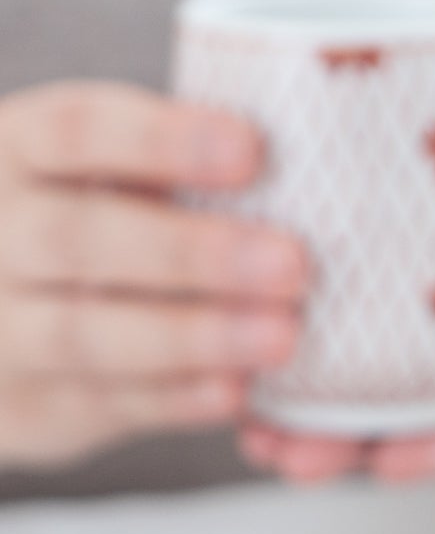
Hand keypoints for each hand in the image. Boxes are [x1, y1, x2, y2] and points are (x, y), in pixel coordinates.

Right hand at [0, 82, 304, 469]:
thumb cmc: (83, 236)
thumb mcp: (100, 185)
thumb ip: (171, 176)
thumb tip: (306, 164)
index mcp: (15, 155)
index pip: (73, 129)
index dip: (161, 139)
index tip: (252, 149)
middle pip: (80, 236)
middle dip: (191, 252)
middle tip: (292, 264)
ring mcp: (5, 326)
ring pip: (87, 331)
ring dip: (193, 335)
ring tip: (282, 337)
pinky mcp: (36, 404)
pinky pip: (108, 401)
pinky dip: (178, 398)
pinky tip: (239, 391)